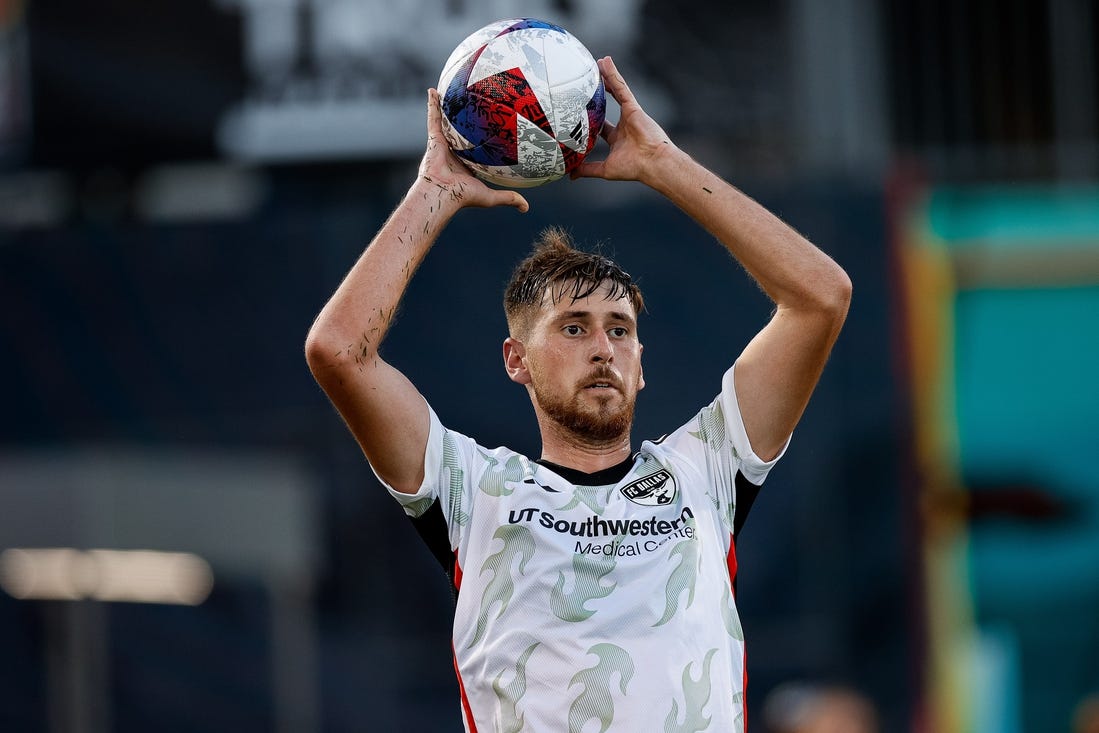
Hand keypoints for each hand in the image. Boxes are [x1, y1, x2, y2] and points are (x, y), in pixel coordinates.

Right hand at [418, 89, 528, 212]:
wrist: (442, 195)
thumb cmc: (462, 197)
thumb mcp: (490, 197)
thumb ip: (508, 198)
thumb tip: (526, 208)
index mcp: (465, 166)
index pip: (474, 150)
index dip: (480, 142)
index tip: (488, 133)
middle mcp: (454, 154)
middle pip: (460, 133)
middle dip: (463, 122)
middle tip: (471, 106)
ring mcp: (443, 145)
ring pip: (446, 122)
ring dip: (446, 108)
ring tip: (450, 92)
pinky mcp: (433, 139)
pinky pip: (433, 118)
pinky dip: (431, 104)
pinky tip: (433, 91)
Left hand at [570, 57, 676, 183]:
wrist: (653, 163)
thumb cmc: (634, 168)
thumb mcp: (605, 169)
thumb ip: (588, 169)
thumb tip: (570, 174)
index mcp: (618, 139)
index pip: (602, 126)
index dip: (592, 118)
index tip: (581, 113)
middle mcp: (624, 125)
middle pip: (608, 104)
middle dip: (599, 93)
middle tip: (588, 82)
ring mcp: (629, 114)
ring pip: (615, 91)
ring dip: (606, 77)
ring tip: (597, 63)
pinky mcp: (633, 106)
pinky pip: (621, 87)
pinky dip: (613, 74)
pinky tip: (605, 62)